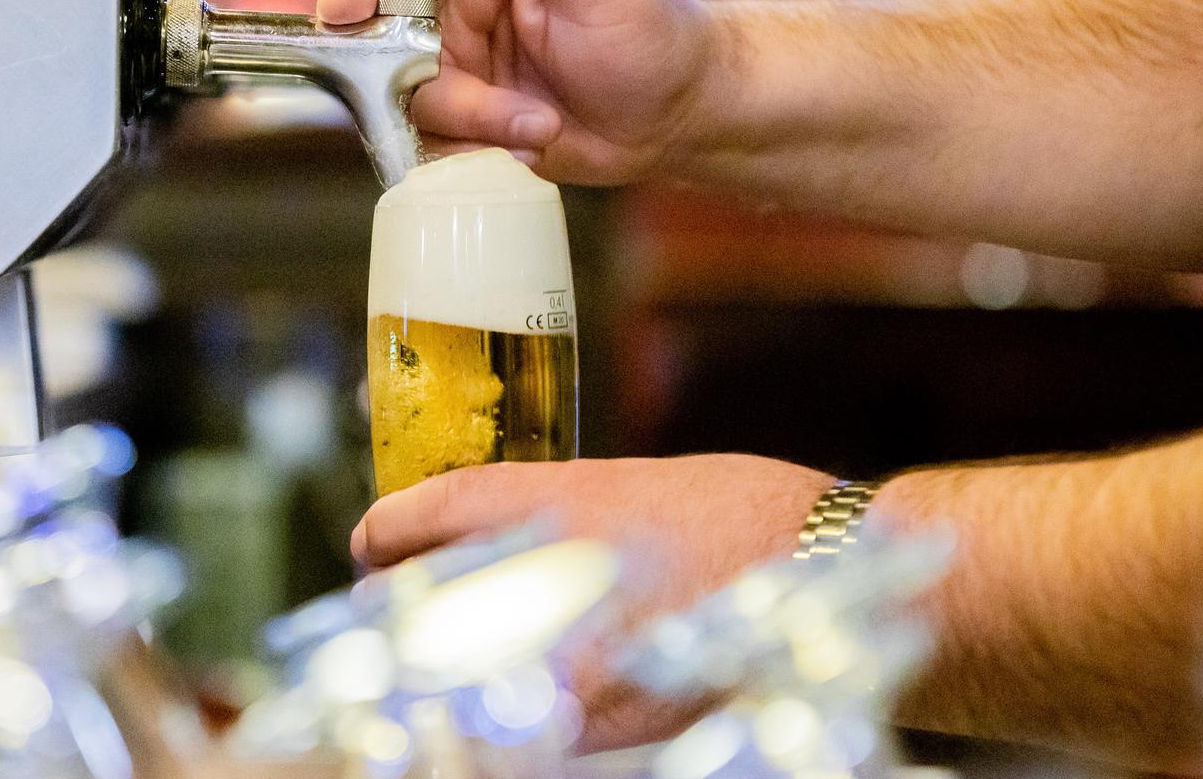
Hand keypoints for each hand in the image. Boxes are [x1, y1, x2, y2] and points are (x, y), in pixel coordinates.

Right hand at [313, 0, 715, 185]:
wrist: (678, 117)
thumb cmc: (653, 33)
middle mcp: (465, 1)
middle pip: (383, 7)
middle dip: (372, 30)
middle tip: (382, 47)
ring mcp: (462, 60)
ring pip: (409, 84)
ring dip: (467, 111)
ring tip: (534, 123)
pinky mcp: (469, 116)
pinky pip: (435, 134)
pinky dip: (475, 146)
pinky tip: (530, 141)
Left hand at [351, 456, 833, 749]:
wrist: (831, 569)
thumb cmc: (745, 516)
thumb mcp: (636, 486)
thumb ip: (558, 514)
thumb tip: (499, 542)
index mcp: (558, 499)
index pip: (430, 512)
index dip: (386, 530)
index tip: (371, 542)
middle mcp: (552, 569)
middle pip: (428, 598)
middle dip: (406, 605)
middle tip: (396, 607)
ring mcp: (575, 647)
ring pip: (466, 664)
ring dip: (451, 658)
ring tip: (459, 651)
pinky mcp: (607, 713)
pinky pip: (529, 716)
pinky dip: (515, 707)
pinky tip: (525, 695)